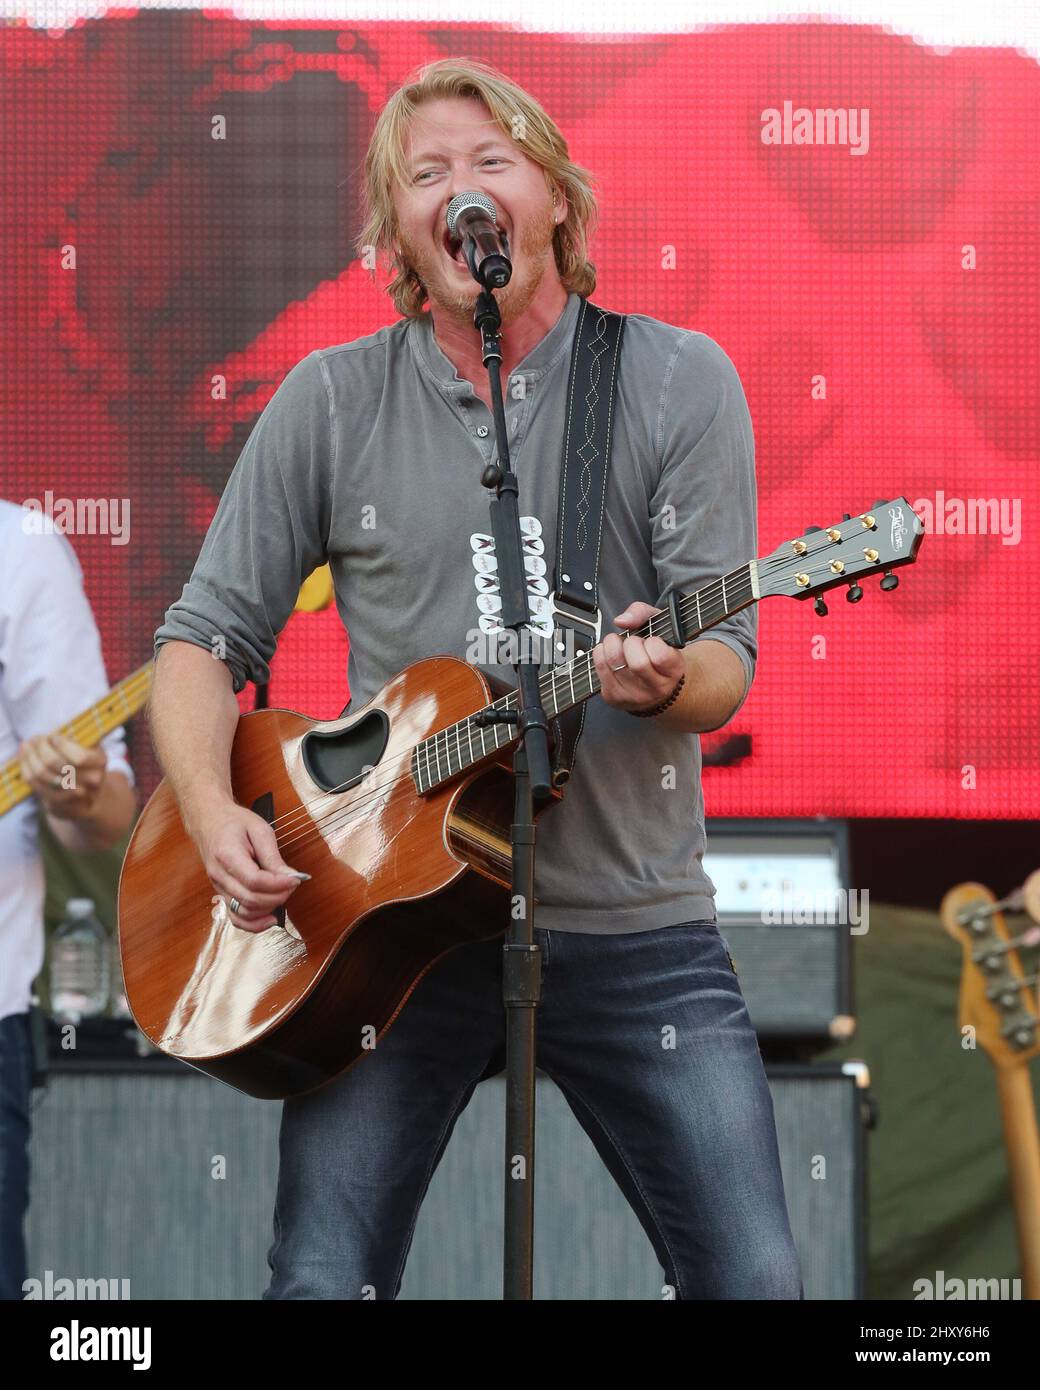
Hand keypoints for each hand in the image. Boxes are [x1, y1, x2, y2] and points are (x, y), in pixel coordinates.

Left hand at [19, 733, 106, 820]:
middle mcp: (90, 780)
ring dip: (29, 756)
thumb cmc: (86, 763)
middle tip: (36, 738)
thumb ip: (76, 739)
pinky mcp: (56, 800)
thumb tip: (49, 736)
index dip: (62, 745)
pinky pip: (34, 782)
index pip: (79, 757)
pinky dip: (26, 768)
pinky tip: (25, 759)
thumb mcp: (90, 748)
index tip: (54, 737)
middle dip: (41, 747)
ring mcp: (72, 794)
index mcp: (100, 762)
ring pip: (41, 772)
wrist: (88, 795)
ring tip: (26, 746)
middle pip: (55, 763)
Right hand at [190, 799, 304, 933]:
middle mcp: (219, 875)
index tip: (296, 879)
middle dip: (278, 896)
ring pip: (244, 912)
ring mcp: (218, 887)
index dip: (278, 884)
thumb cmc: (234, 822)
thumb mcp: (259, 829)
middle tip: (293, 884)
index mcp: (227, 854)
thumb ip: (273, 855)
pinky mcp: (221, 894)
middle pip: (250, 899)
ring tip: (283, 894)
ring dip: (269, 909)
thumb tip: (290, 877)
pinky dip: (254, 923)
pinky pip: (236, 917)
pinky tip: (270, 918)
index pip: (254, 880)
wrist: (208, 821)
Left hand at [592, 602, 685, 713]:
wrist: (654, 687)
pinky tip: (611, 655)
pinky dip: (601, 653)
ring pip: (614, 662)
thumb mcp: (658, 625)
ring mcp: (634, 695)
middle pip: (637, 663)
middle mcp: (656, 688)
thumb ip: (642, 613)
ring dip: (612, 645)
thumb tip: (622, 621)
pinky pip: (600, 667)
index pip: (661, 656)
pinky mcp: (614, 697)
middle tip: (634, 642)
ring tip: (619, 645)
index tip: (652, 641)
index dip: (653, 642)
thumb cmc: (656, 652)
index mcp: (673, 671)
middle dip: (630, 643)